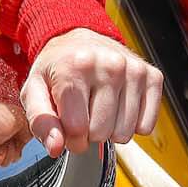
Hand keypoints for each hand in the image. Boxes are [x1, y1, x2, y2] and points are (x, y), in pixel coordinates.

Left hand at [0, 28, 160, 169]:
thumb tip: (55, 147)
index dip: (70, 138)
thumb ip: (41, 122)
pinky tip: (117, 107)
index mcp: (74, 68)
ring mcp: (133, 70)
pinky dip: (131, 124)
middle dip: (89, 133)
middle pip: (102, 133)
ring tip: (99, 109)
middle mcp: (108, 65)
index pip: (76, 129)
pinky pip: (146, 126)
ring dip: (110, 130)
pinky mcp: (152, 77)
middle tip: (83, 114)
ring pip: (125, 133)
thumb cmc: (55, 69)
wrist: (78, 39)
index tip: (67, 127)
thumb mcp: (34, 91)